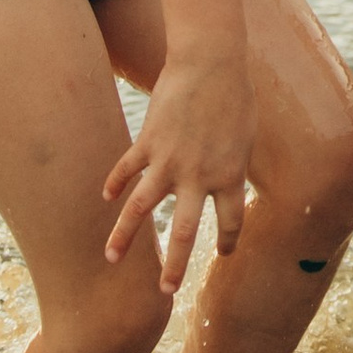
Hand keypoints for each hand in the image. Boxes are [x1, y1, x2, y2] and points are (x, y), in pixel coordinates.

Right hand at [103, 57, 255, 290]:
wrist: (211, 60)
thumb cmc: (236, 94)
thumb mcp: (246, 134)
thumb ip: (233, 162)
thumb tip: (229, 178)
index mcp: (229, 175)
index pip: (231, 221)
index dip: (230, 240)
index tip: (225, 254)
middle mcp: (199, 176)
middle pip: (184, 232)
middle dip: (174, 265)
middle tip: (165, 291)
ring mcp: (169, 160)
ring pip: (141, 208)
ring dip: (124, 235)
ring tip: (111, 258)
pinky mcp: (148, 142)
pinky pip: (126, 169)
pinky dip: (114, 183)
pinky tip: (106, 197)